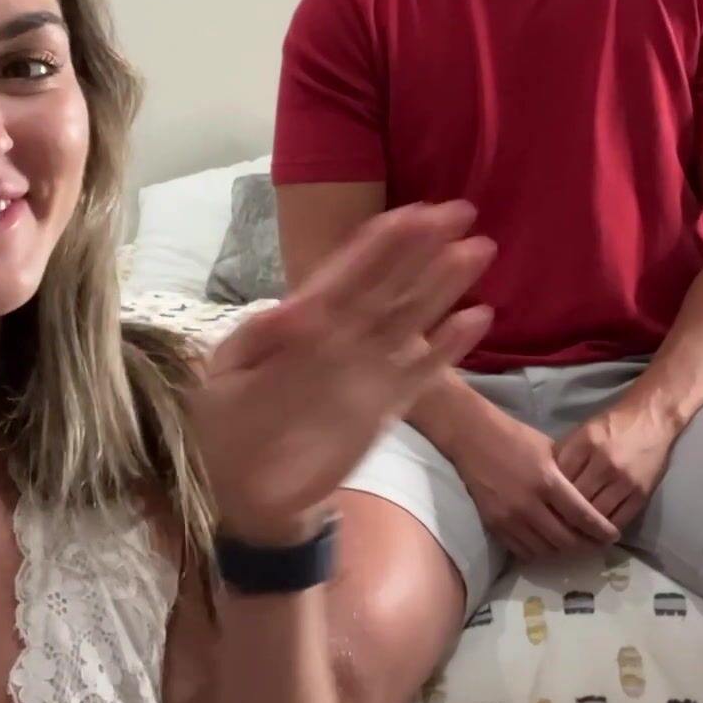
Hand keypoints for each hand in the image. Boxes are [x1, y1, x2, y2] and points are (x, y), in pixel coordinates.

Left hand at [189, 201, 495, 544]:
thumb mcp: (226, 374)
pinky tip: (477, 318)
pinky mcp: (384, 407)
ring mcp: (367, 371)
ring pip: (410, 320)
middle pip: (387, 286)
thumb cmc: (225, 424)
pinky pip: (422, 372)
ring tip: (477, 250)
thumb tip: (294, 308)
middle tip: (459, 212)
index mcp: (302, 323)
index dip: (379, 244)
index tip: (412, 211)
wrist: (243, 490)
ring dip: (443, 285)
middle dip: (420, 248)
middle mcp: (342, 339)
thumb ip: (258, 339)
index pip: (347, 273)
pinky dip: (448, 347)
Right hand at [447, 412, 619, 562]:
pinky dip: (540, 552)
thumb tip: (591, 502)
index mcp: (547, 481)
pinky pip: (523, 551)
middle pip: (566, 539)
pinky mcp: (494, 525)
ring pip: (546, 550)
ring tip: (574, 545)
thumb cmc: (516, 438)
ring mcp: (509, 518)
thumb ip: (569, 477)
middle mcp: (529, 504)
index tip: (613, 536)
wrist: (473, 438)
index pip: (582, 516)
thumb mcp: (550, 450)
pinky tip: (549, 544)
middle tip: (596, 544)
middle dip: (586, 545)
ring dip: (563, 551)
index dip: (601, 530)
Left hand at [552, 401, 679, 532]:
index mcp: (586, 443)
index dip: (548, 495)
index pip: (560, 478)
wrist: (652, 417)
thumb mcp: (584, 430)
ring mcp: (624, 480)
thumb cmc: (613, 424)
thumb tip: (545, 482)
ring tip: (572, 536)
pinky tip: (595, 534)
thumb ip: (566, 454)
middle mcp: (604, 462)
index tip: (542, 507)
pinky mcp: (641, 494)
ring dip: (583, 527)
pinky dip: (605, 530)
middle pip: (576, 499)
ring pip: (596, 514)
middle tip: (552, 527)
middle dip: (563, 514)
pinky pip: (618, 520)